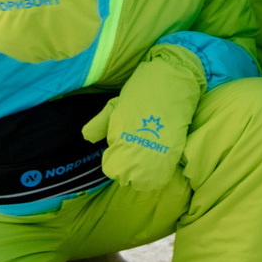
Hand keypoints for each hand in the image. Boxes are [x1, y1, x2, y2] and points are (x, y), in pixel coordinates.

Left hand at [80, 44, 207, 190]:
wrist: (173, 80)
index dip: (114, 163)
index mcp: (120, 136)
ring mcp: (156, 152)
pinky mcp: (174, 151)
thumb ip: (100, 124)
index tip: (118, 154)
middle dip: (128, 173)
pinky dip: (158, 175)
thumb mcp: (115, 105)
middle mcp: (136, 148)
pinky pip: (162, 175)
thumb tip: (87, 138)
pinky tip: (157, 166)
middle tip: (132, 160)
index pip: (111, 168)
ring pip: (145, 181)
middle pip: (127, 178)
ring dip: (143, 177)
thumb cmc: (142, 91)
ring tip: (145, 166)